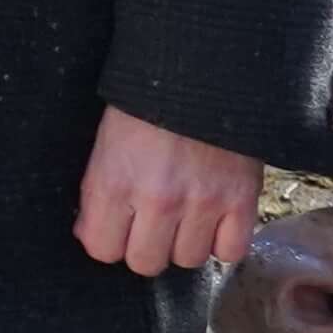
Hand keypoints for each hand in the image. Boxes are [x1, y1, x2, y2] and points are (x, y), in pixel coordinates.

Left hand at [76, 108, 262, 276]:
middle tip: (152, 221)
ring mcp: (202, 203)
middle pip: (146, 263)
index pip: (102, 249)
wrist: (199, 69)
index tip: (116, 227)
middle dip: (145, 246)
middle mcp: (157, 201)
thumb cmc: (144, 102)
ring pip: (188, 260)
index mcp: (114, 182)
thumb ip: (98, 191)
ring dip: (185, 242)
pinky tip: (215, 219)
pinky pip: (230, 252)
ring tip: (186, 214)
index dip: (108, 240)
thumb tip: (91, 234)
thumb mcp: (104, 142)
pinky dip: (224, 242)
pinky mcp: (241, 201)